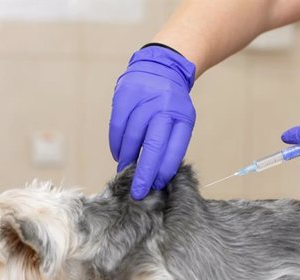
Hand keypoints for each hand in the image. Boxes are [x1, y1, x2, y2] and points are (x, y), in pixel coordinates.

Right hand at [109, 45, 195, 199]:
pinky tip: (119, 154)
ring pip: (132, 138)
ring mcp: (144, 100)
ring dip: (128, 159)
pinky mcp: (125, 95)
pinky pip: (117, 127)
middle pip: (154, 146)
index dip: (164, 170)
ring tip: (126, 171)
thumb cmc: (171, 104)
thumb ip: (171, 144)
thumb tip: (157, 176)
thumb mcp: (180, 121)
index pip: (175, 149)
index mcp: (183, 117)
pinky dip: (116, 145)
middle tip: (137, 192)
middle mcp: (165, 108)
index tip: (156, 185)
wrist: (160, 68)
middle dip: (144, 173)